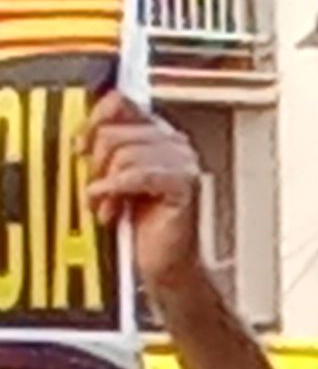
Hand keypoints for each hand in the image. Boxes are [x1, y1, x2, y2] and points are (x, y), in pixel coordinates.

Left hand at [84, 92, 207, 295]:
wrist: (164, 265)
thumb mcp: (115, 177)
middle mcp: (176, 143)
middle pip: (115, 132)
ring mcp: (184, 163)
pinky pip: (136, 175)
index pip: (122, 103)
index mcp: (160, 134)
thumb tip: (83, 133)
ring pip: (122, 154)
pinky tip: (112, 208)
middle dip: (97, 164)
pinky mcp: (184, 185)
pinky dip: (116, 191)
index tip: (81, 146)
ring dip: (106, 184)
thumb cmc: (141, 225)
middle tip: (99, 190)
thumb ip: (107, 149)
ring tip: (109, 207)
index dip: (94, 121)